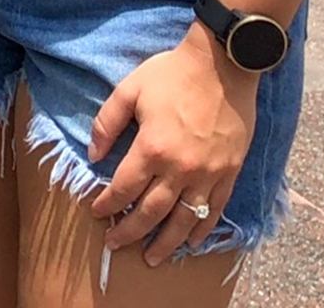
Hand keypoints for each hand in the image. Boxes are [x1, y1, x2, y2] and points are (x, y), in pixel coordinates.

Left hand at [88, 25, 258, 265]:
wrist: (223, 64)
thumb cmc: (173, 73)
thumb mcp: (129, 89)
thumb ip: (106, 123)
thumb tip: (93, 155)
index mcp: (151, 148)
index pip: (123, 188)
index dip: (107, 204)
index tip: (97, 213)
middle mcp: (179, 169)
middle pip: (150, 212)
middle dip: (130, 232)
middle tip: (116, 245)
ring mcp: (207, 175)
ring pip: (183, 220)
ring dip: (165, 243)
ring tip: (152, 258)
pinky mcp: (229, 173)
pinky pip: (214, 211)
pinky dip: (201, 230)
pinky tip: (190, 242)